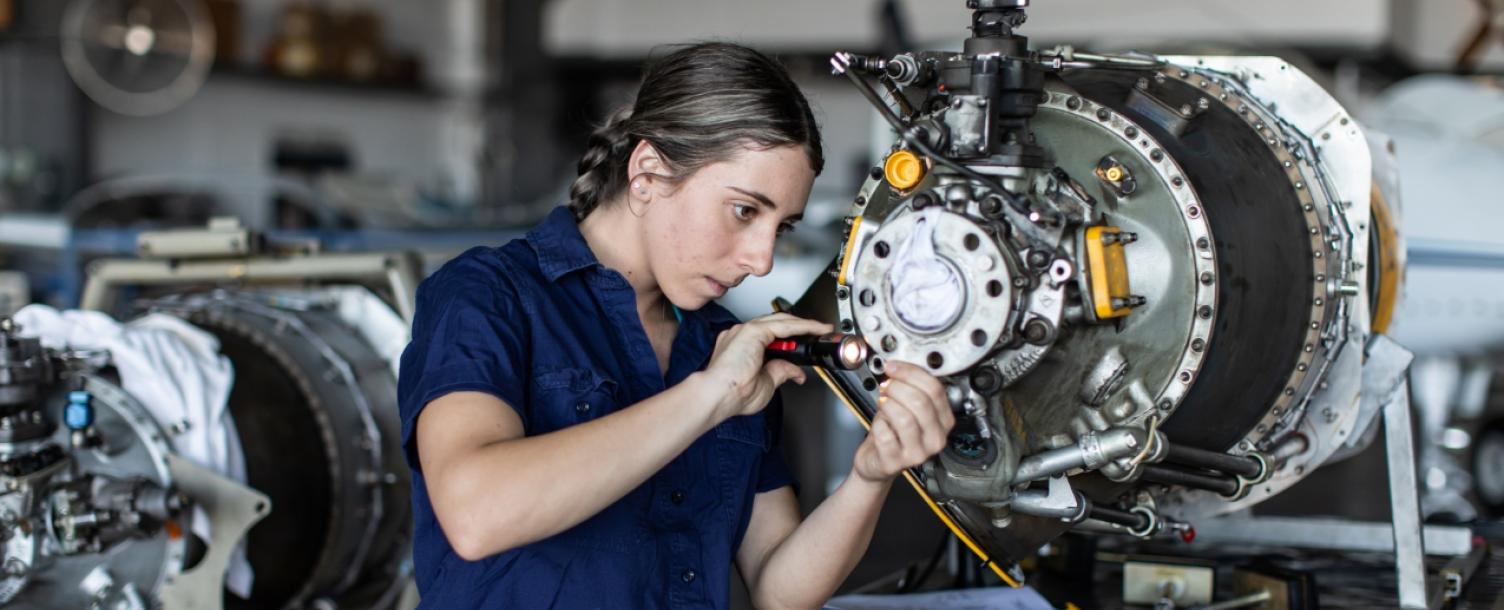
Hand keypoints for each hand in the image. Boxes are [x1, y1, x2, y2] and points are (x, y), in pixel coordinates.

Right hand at [700, 313, 832, 419]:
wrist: (718, 395)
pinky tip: (814, 328)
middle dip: (799, 327)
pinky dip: (801, 326)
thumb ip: (781, 372)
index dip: (789, 338)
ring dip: (803, 324)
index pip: (769, 336)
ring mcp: (745, 330)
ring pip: (781, 321)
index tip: (804, 343)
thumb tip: (796, 372)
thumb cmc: (733, 394)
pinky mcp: (752, 331)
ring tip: (821, 329)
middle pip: (776, 324)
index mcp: (741, 347)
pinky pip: (783, 324)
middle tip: (818, 332)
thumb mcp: (766, 383)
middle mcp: (741, 335)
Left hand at [853, 361, 955, 482]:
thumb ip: (911, 387)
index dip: (911, 373)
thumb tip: (901, 367)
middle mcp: (935, 438)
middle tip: (887, 386)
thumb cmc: (893, 431)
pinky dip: (877, 423)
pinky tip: (879, 424)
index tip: (895, 367)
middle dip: (898, 387)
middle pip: (921, 402)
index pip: (935, 390)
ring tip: (883, 403)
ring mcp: (918, 453)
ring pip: (904, 417)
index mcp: (944, 421)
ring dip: (888, 404)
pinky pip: (884, 434)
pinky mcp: (896, 462)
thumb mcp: (908, 407)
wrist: (877, 460)